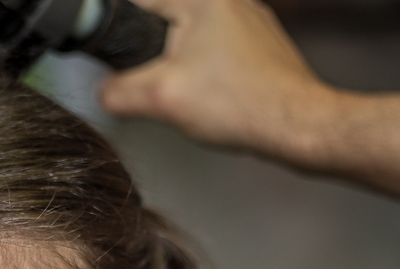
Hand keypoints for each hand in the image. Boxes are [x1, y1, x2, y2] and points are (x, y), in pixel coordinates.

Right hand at [99, 0, 332, 156]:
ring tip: (197, 96)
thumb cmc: (243, 105)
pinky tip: (215, 99)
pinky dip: (209, 77)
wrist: (296, 126)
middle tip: (169, 89)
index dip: (124, 40)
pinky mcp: (260, 45)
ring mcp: (250, 22)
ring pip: (192, 42)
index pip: (140, 6)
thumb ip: (117, 92)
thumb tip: (103, 92)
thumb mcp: (160, 99)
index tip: (128, 68)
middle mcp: (230, 1)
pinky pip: (217, 55)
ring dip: (183, 69)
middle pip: (166, 26)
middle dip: (157, 61)